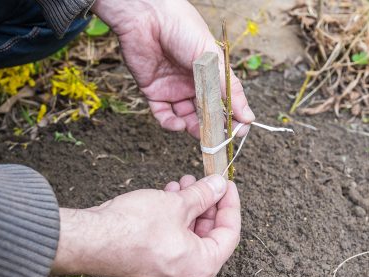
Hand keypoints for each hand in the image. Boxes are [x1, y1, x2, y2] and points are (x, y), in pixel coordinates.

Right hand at [52, 174, 240, 276]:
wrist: (92, 239)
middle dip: (206, 203)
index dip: (230, 204)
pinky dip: (174, 216)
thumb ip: (203, 195)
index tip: (227, 185)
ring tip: (183, 183)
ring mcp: (168, 268)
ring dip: (189, 206)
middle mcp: (187, 273)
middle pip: (209, 233)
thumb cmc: (133, 229)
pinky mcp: (152, 260)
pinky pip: (172, 237)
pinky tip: (168, 194)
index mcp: (201, 265)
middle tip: (204, 181)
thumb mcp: (175, 204)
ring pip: (189, 233)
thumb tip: (219, 185)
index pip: (229, 233)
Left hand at [92, 0, 254, 137]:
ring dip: (192, 128)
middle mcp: (193, 82)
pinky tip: (178, 124)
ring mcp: (173, 87)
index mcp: (211, 72)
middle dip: (211, 127)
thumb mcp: (212, 61)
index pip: (225, 101)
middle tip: (216, 139)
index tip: (239, 132)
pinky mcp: (153, 91)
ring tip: (197, 132)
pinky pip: (163, 114)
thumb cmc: (183, 30)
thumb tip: (248, 117)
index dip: (231, 118)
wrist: (147, 17)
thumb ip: (229, 91)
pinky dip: (170, 123)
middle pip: (205, 112)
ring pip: (185, 116)